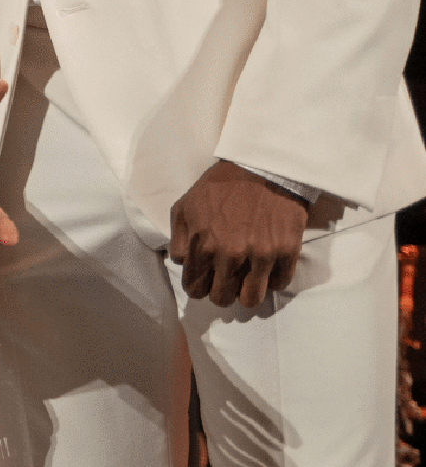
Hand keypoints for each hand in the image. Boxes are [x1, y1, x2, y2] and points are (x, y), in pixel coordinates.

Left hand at [169, 159, 305, 307]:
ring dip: (246, 293)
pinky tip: (267, 268)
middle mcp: (231, 256)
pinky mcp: (286, 252)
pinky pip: (279, 284)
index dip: (198, 287)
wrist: (261, 167)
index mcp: (204, 246)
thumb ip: (180, 240)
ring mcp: (261, 256)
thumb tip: (183, 263)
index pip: (195, 288)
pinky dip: (272, 280)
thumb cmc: (219, 187)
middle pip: (222, 298)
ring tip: (246, 281)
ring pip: (251, 299)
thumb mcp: (184, 207)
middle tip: (225, 282)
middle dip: (220, 293)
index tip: (204, 282)